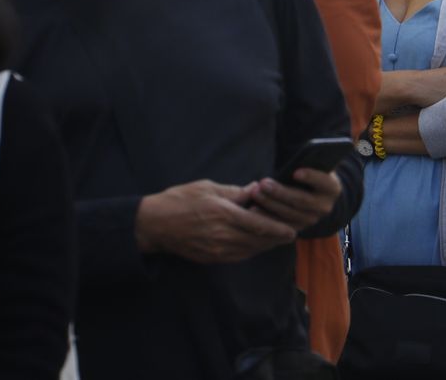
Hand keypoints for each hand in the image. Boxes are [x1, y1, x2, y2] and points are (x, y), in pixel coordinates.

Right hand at [136, 179, 296, 263]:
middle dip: (275, 238)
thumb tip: (255, 189)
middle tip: (290, 233)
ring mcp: (217, 250)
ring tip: (277, 238)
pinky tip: (256, 243)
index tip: (292, 229)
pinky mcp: (211, 258)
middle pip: (258, 241)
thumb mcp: (208, 187)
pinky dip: (250, 250)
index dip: (277, 229)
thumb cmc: (179, 200)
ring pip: (249, 250)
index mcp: (223, 215)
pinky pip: (238, 256)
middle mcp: (222, 236)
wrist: (153, 225)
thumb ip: (234, 192)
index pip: (258, 225)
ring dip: (264, 245)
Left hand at [246, 168, 342, 231]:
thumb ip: (306, 163)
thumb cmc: (308, 171)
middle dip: (280, 192)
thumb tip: (293, 164)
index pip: (323, 182)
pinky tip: (253, 209)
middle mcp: (324, 207)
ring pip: (289, 214)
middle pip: (301, 200)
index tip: (296, 172)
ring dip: (270, 204)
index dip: (311, 177)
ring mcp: (311, 220)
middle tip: (263, 183)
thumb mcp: (312, 165)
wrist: (312, 193)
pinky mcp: (297, 229)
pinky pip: (280, 226)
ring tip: (255, 193)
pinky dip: (266, 217)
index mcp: (332, 188)